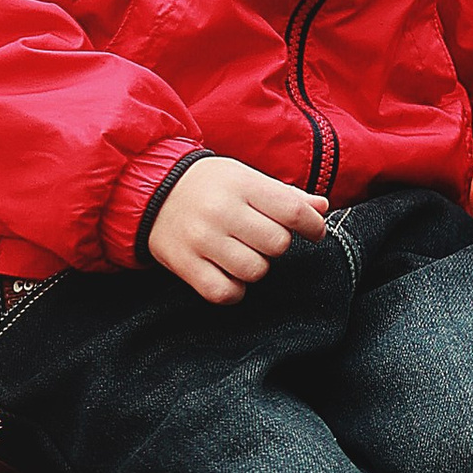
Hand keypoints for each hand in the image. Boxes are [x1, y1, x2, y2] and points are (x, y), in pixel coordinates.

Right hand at [147, 157, 327, 303]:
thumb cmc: (210, 185)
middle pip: (277, 244)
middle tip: (263, 238)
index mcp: (241, 185)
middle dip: (278, 245)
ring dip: (257, 267)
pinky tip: (230, 275)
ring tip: (244, 254)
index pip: (293, 211)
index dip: (313, 226)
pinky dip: (234, 290)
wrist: (151, 190)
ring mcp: (202, 240)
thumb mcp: (246, 178)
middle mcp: (222, 211)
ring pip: (255, 271)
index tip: (315, 231)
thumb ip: (286, 196)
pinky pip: (224, 293)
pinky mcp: (185, 265)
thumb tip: (322, 208)